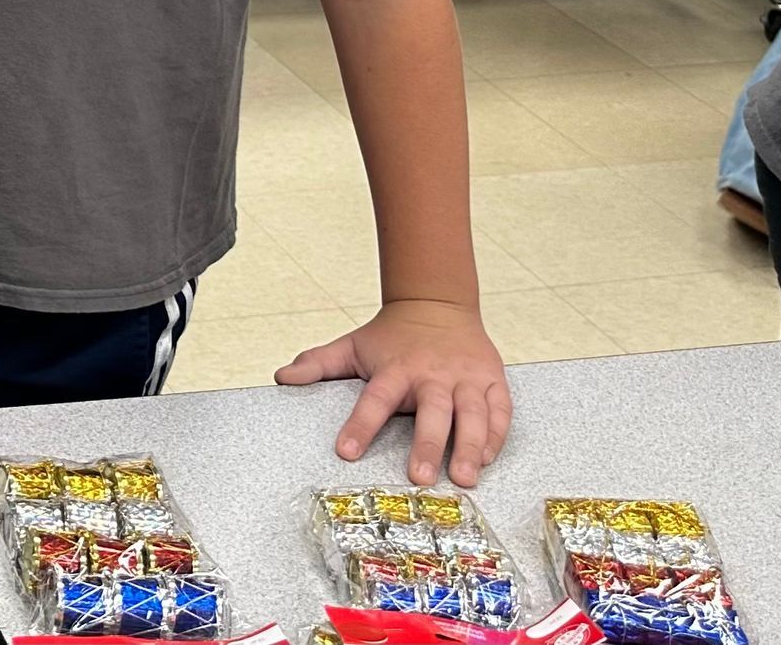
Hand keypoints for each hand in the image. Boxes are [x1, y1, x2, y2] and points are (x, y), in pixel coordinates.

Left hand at [277, 298, 510, 487]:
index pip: (374, 399)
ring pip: (472, 414)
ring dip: (470, 446)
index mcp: (395, 369)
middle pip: (432, 411)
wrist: (437, 303)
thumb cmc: (391, 337)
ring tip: (463, 478)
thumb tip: (281, 378)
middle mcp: (432, 374)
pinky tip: (488, 458)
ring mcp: (466, 377)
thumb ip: (318, 363)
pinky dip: (495, 435)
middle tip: (418, 477)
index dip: (360, 425)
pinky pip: (499, 411)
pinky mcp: (492, 379)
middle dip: (426, 444)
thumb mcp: (352, 346)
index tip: (346, 452)